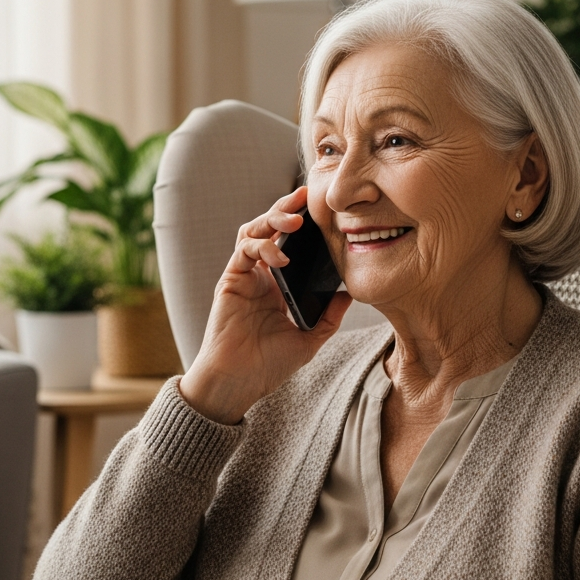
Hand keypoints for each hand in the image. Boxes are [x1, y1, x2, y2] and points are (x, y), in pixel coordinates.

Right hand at [178, 188, 351, 423]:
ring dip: (272, 219)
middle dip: (286, 208)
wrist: (238, 383)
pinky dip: (262, 247)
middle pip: (269, 228)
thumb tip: (349, 294)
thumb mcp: (309, 340)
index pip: (289, 243)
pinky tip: (280, 256)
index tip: (322, 209)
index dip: (302, 224)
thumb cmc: (268, 366)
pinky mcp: (230, 280)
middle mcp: (260, 275)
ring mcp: (244, 276)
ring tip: (294, 221)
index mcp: (278, 285)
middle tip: (305, 196)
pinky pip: (244, 251)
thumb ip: (328, 317)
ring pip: (253, 232)